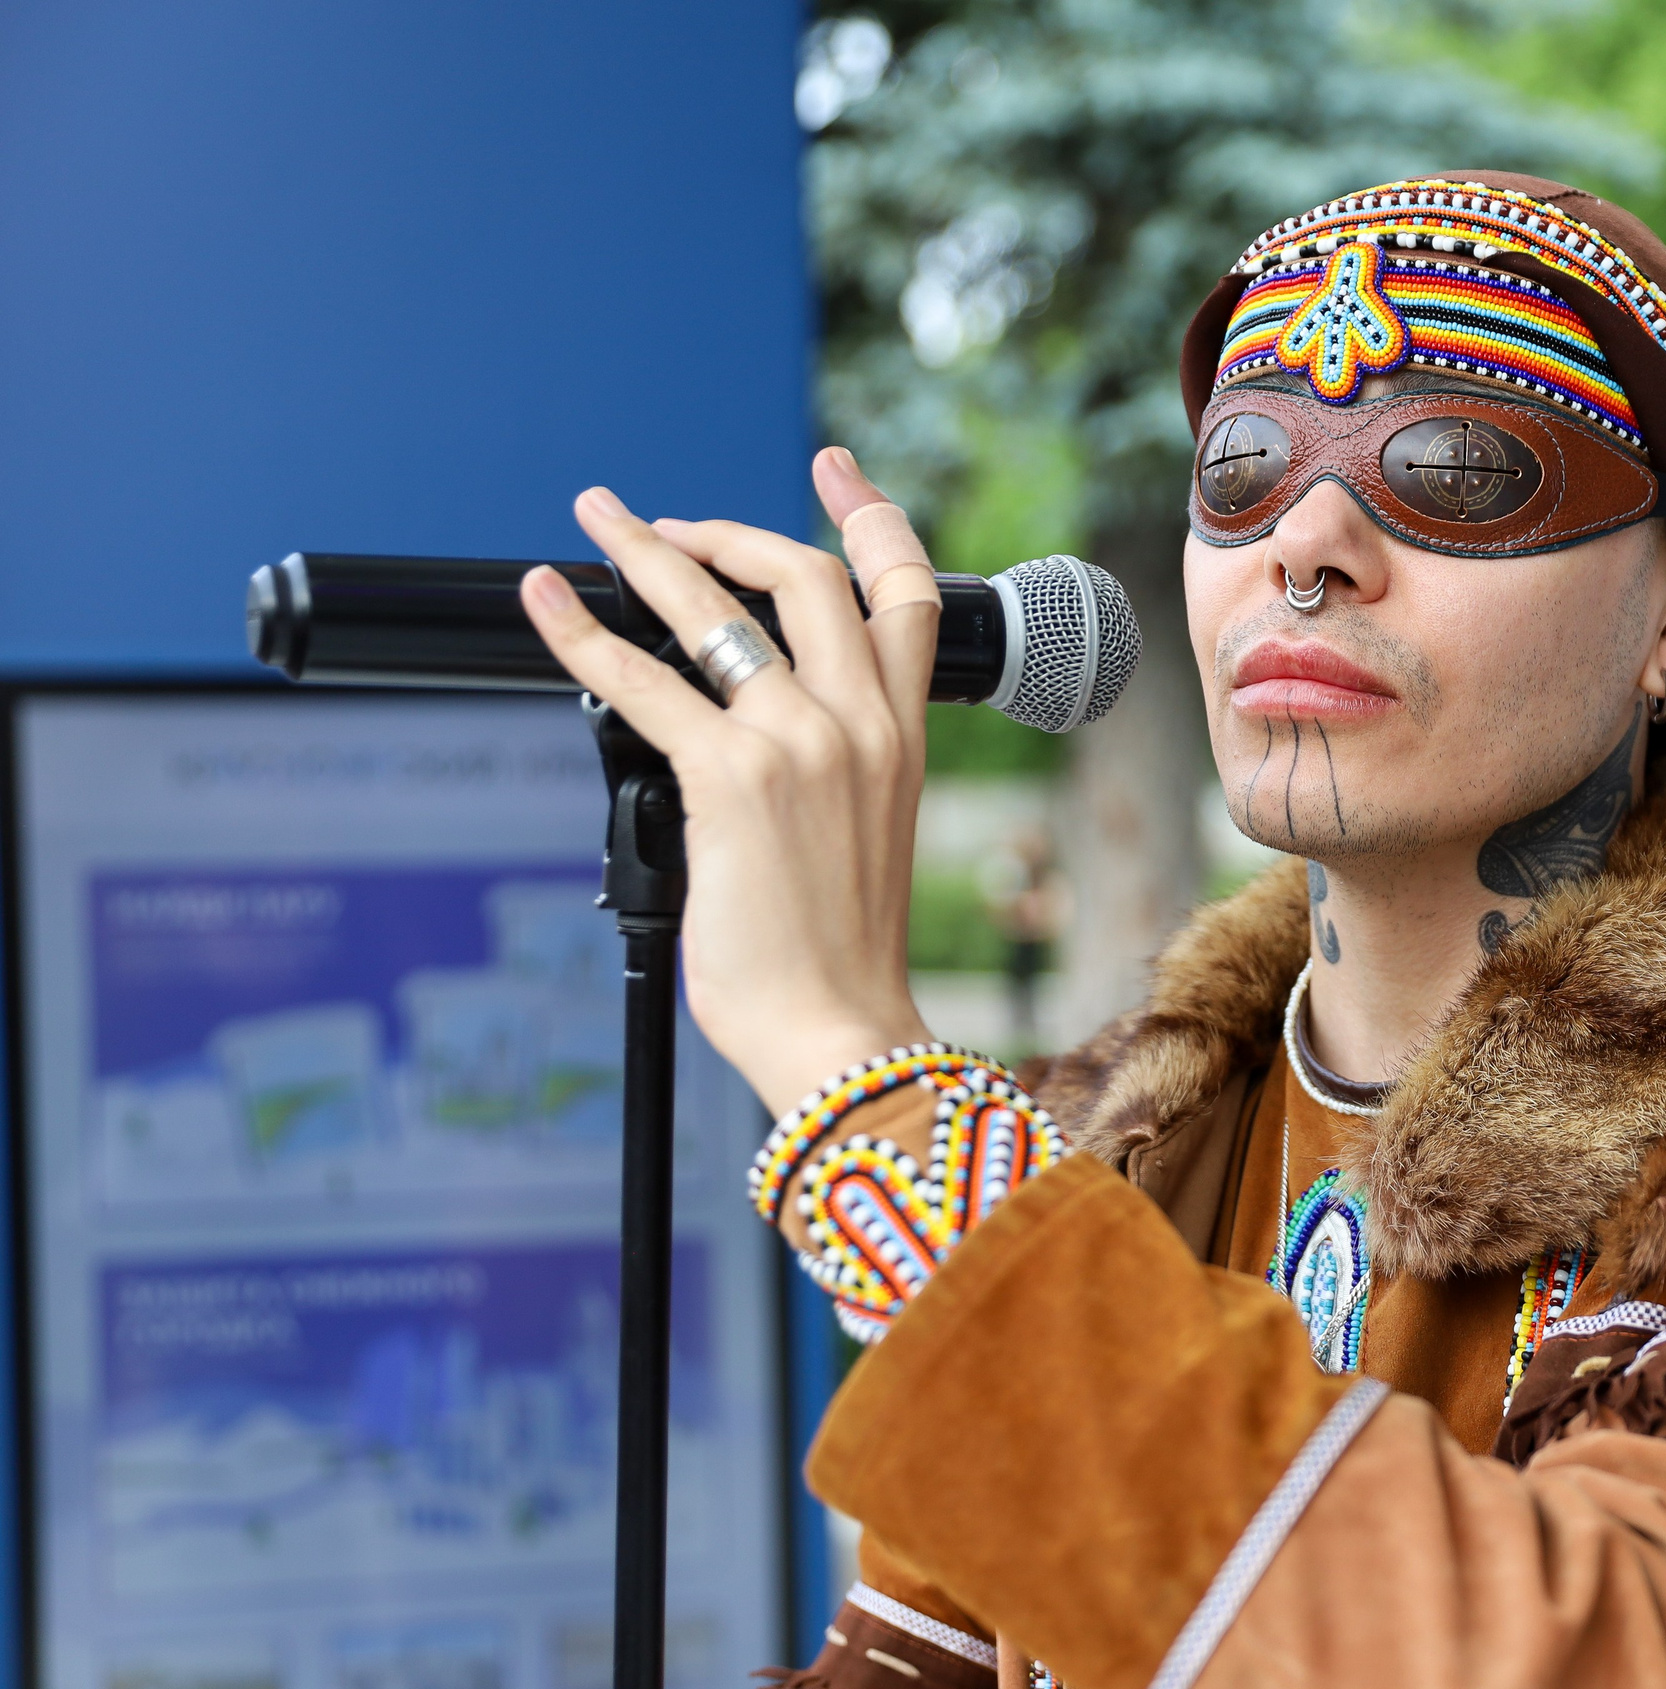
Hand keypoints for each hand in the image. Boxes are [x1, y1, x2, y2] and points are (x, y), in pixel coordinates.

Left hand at [519, 450, 939, 1113]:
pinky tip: (545, 600)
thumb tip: (738, 740)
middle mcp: (861, 726)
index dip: (872, 516)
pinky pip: (643, 680)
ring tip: (594, 525)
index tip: (836, 467)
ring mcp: (800, 744)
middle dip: (727, 529)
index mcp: (903, 741)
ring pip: (717, 609)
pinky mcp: (730, 778)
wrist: (841, 1030)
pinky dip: (583, 631)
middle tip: (667, 523)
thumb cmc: (841, 962)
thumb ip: (826, 771)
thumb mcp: (863, 841)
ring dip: (645, 552)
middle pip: (805, 574)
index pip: (905, 597)